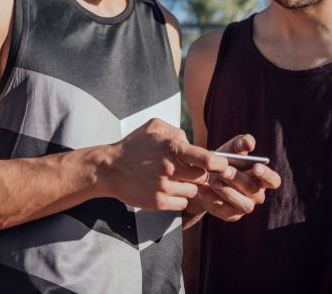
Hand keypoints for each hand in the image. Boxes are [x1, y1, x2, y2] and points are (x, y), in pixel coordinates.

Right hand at [100, 118, 234, 210]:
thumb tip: (191, 143)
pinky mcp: (159, 203)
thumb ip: (176, 132)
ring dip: (187, 187)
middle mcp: (170, 168)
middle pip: (202, 177)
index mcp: (172, 148)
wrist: (109, 169)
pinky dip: (178, 199)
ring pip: (193, 191)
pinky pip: (182, 204)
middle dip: (199, 175)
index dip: (219, 164)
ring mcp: (165, 187)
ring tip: (171, 180)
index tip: (222, 166)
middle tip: (187, 171)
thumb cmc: (133, 146)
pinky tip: (165, 190)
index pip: (207, 159)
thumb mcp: (154, 127)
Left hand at [190, 134, 280, 221]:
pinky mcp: (230, 215)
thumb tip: (249, 143)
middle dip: (238, 179)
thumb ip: (240, 143)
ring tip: (214, 181)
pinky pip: (224, 210)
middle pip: (254, 190)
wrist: (203, 177)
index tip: (256, 167)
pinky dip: (213, 199)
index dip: (267, 175)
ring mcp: (244, 206)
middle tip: (223, 170)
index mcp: (261, 178)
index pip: (273, 181)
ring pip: (243, 204)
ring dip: (228, 192)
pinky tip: (203, 188)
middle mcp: (256, 195)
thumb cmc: (224, 161)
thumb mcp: (230, 149)